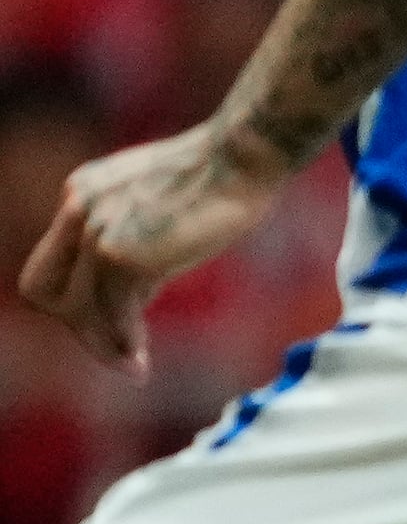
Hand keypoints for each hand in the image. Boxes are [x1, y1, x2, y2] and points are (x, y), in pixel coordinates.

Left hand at [23, 122, 289, 371]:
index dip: (77, 298)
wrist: (244, 154)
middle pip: (46, 289)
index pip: (58, 263)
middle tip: (117, 353)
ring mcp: (94, 232)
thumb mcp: (161, 204)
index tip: (116, 320)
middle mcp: (76, 209)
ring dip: (102, 344)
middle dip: (77, 326)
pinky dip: (124, 342)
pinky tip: (141, 362)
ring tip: (134, 369)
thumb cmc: (226, 176)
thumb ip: (136, 236)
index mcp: (82, 192)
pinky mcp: (119, 254)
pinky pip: (111, 313)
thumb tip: (136, 289)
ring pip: (77, 308)